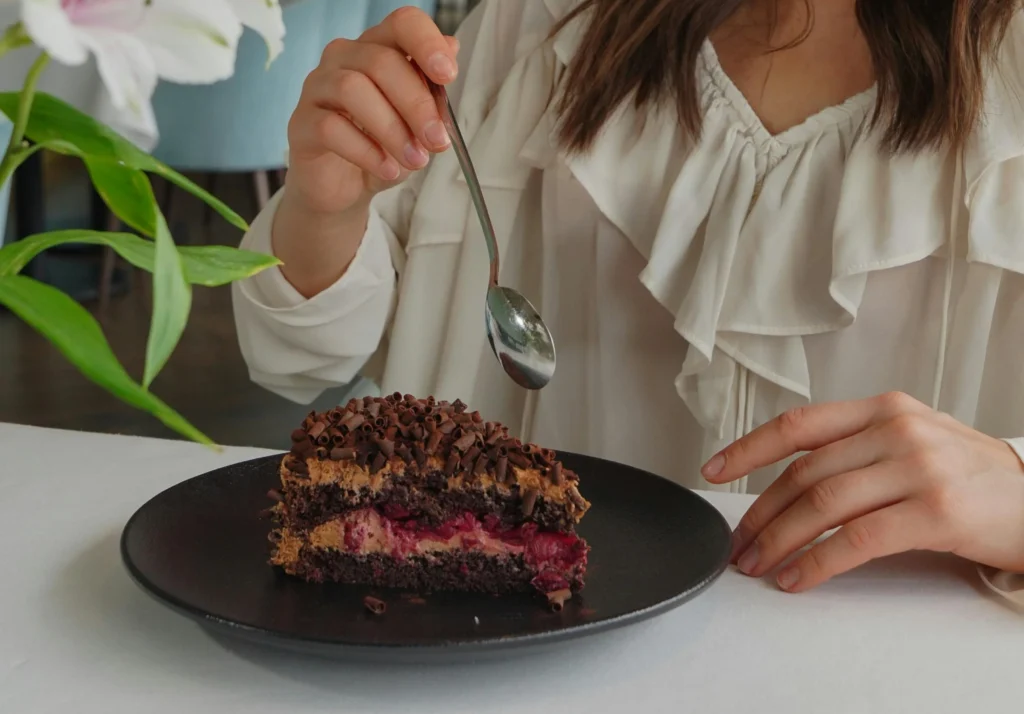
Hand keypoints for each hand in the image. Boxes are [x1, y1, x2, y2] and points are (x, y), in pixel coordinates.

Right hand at [286, 7, 457, 216]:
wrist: (343, 187)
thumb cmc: (381, 147)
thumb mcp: (417, 123)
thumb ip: (432, 89)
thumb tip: (452, 47)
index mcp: (379, 49)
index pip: (402, 24)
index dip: (426, 43)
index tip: (448, 75)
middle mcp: (344, 58)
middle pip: (381, 62)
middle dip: (416, 104)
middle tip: (437, 140)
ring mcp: (318, 87)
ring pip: (352, 89)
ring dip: (392, 129)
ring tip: (415, 160)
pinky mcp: (301, 122)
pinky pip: (330, 127)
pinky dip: (366, 151)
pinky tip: (387, 168)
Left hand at [701, 392, 1023, 592]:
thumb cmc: (971, 475)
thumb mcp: (913, 440)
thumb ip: (856, 448)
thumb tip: (789, 483)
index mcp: (883, 409)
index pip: (799, 424)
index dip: (749, 449)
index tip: (714, 470)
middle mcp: (896, 430)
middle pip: (804, 473)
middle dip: (760, 514)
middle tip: (739, 543)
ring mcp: (917, 468)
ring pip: (822, 505)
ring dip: (779, 540)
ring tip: (758, 564)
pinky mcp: (935, 511)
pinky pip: (857, 540)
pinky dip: (818, 562)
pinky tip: (798, 577)